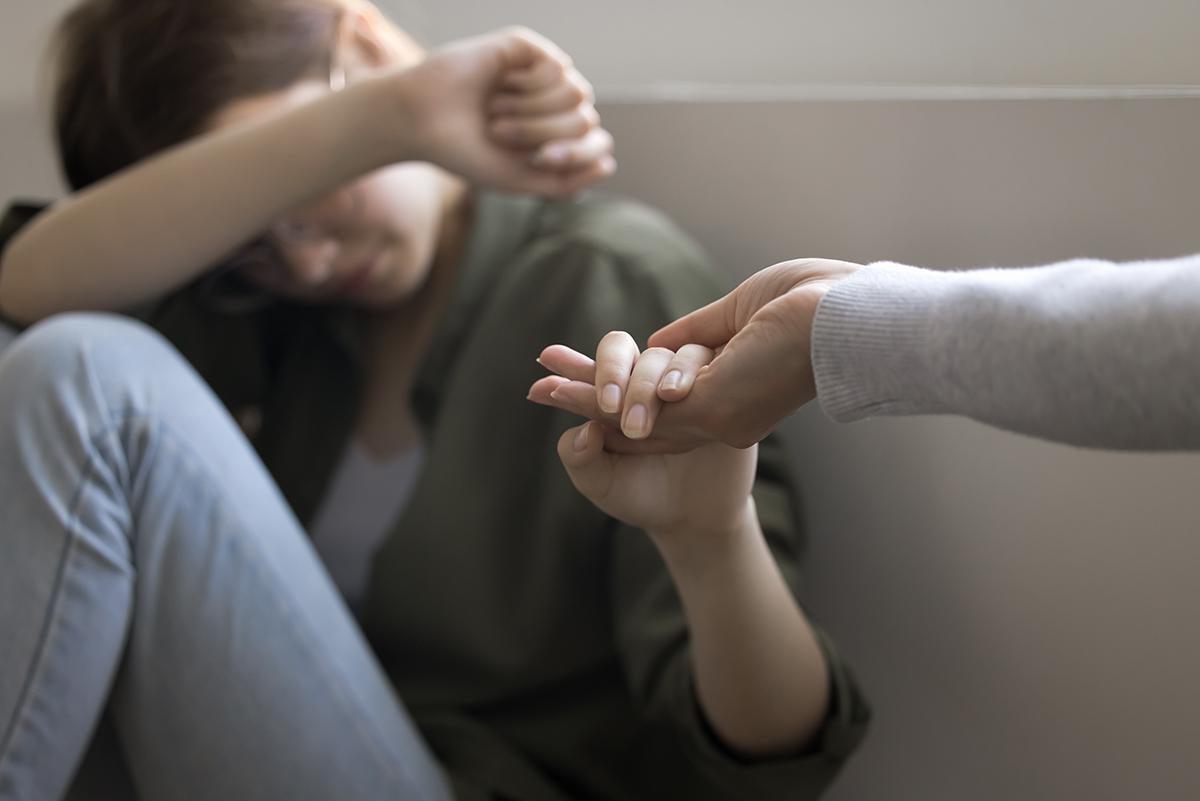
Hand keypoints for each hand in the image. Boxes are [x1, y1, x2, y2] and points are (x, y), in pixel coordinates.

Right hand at [388, 26, 613, 195]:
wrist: (421, 121)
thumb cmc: (465, 152)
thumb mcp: (519, 181)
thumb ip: (566, 183)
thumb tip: (610, 163)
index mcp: (553, 135)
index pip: (596, 143)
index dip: (574, 155)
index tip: (539, 160)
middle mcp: (551, 103)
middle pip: (585, 120)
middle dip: (543, 133)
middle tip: (500, 132)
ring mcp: (540, 73)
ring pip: (577, 93)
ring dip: (534, 112)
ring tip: (496, 111)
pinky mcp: (527, 47)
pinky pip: (559, 66)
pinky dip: (530, 85)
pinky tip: (501, 84)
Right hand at [531, 259, 862, 449]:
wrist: (848, 313)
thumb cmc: (815, 303)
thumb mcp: (738, 316)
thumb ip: (695, 334)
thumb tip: (658, 340)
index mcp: (734, 393)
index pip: (664, 400)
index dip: (621, 390)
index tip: (583, 379)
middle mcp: (723, 414)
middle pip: (639, 414)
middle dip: (588, 400)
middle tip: (543, 392)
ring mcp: (715, 415)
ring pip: (631, 412)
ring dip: (580, 398)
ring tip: (540, 390)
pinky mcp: (708, 406)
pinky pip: (637, 404)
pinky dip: (593, 397)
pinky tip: (564, 389)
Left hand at [549, 343, 756, 543]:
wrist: (694, 520)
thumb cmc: (639, 495)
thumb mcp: (601, 484)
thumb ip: (580, 458)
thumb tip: (584, 429)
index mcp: (611, 397)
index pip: (590, 369)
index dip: (569, 365)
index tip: (546, 361)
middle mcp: (645, 382)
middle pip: (626, 349)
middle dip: (610, 371)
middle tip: (606, 407)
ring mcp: (685, 384)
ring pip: (669, 356)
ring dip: (651, 382)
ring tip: (640, 421)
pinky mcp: (721, 390)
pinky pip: (713, 367)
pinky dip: (692, 377)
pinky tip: (677, 395)